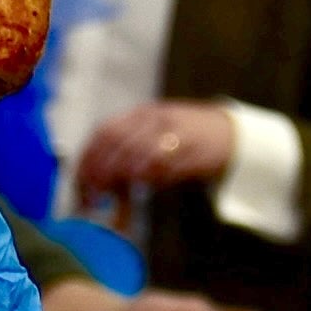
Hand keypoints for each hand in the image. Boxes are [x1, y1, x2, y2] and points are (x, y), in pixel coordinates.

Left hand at [72, 99, 236, 198]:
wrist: (229, 133)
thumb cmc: (183, 138)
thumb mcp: (153, 134)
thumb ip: (127, 150)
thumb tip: (95, 179)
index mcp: (141, 114)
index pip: (105, 132)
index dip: (89, 158)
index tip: (80, 182)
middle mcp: (155, 119)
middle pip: (118, 142)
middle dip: (101, 171)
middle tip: (94, 195)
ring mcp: (175, 133)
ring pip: (140, 154)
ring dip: (124, 177)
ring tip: (115, 196)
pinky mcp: (193, 150)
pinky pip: (166, 166)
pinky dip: (152, 178)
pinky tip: (146, 186)